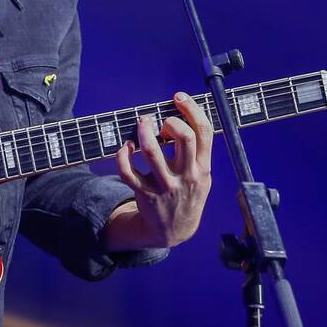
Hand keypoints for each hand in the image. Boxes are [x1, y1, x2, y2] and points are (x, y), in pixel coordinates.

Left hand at [111, 92, 212, 248]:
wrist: (175, 230)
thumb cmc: (187, 192)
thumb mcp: (202, 174)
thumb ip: (196, 150)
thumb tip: (179, 115)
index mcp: (202, 167)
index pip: (204, 132)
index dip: (192, 109)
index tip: (178, 97)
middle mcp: (186, 175)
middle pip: (184, 138)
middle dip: (170, 121)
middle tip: (159, 120)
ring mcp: (165, 186)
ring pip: (151, 152)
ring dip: (143, 132)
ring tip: (141, 123)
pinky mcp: (145, 194)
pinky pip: (127, 171)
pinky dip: (122, 155)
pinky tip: (125, 147)